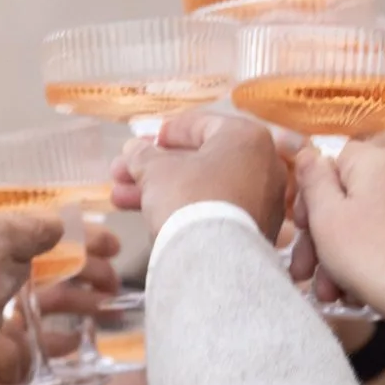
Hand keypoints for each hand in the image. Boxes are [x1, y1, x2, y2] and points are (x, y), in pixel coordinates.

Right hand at [111, 112, 288, 242]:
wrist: (215, 260)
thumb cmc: (189, 198)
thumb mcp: (156, 170)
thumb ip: (142, 155)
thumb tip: (134, 150)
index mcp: (246, 137)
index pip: (201, 124)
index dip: (166, 132)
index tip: (143, 141)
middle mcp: (264, 165)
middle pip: (198, 161)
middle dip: (154, 168)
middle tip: (122, 173)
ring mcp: (264, 201)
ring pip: (203, 189)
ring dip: (161, 191)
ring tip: (120, 198)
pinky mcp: (256, 231)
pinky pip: (216, 211)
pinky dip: (187, 211)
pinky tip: (151, 218)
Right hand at [295, 141, 384, 320]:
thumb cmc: (367, 252)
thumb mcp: (326, 215)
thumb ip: (312, 178)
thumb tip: (307, 152)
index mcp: (377, 160)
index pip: (331, 161)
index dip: (309, 194)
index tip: (300, 227)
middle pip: (347, 196)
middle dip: (319, 237)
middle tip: (303, 271)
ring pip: (364, 222)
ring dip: (338, 257)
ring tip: (327, 293)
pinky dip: (366, 260)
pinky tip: (353, 292)